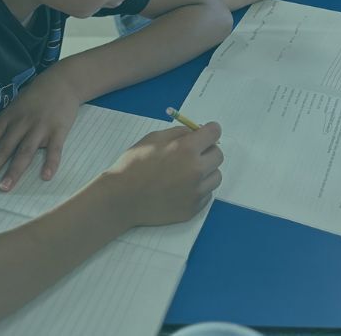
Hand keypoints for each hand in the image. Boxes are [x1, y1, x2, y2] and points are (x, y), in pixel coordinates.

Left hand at [0, 70, 81, 192]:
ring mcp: (40, 127)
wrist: (63, 81)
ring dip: (13, 171)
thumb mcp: (14, 108)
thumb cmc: (35, 98)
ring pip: (24, 152)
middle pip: (3, 149)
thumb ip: (4, 127)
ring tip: (4, 187)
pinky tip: (46, 176)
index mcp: (8, 118)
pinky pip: (55, 149)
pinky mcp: (58, 130)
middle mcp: (21, 123)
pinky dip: (50, 163)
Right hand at [97, 122, 223, 226]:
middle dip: (208, 151)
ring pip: (216, 176)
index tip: (204, 134)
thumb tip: (197, 132)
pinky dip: (198, 189)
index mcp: (187, 149)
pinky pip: (207, 194)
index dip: (209, 131)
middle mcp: (197, 170)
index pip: (215, 133)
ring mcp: (196, 192)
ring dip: (206, 172)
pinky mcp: (193, 208)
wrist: (122, 198)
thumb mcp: (153, 138)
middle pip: (219, 155)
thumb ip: (179, 133)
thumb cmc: (134, 164)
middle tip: (192, 154)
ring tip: (185, 173)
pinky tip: (180, 188)